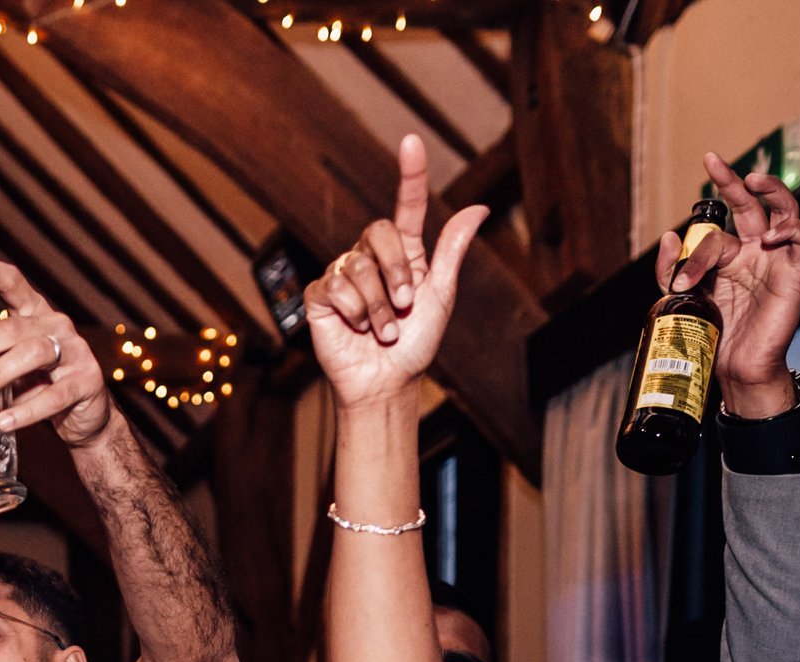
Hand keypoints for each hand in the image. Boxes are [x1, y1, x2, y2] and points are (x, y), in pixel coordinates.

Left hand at [0, 255, 113, 447]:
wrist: (84, 417)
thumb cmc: (37, 386)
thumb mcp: (1, 375)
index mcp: (33, 315)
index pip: (14, 284)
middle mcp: (55, 325)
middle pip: (11, 329)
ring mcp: (75, 351)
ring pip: (33, 354)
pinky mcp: (87, 381)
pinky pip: (55, 395)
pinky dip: (26, 409)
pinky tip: (4, 420)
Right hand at [304, 135, 489, 412]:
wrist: (385, 382)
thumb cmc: (414, 345)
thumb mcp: (440, 296)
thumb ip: (452, 250)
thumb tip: (480, 207)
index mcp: (403, 254)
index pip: (406, 206)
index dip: (410, 174)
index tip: (411, 141)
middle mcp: (371, 258)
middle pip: (379, 231)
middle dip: (397, 271)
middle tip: (405, 306)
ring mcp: (343, 274)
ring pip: (359, 267)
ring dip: (379, 306)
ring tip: (383, 330)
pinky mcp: (320, 295)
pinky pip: (335, 286)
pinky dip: (353, 312)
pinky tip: (356, 328)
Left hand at [660, 152, 799, 417]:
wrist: (734, 368)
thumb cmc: (713, 334)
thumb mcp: (682, 299)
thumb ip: (672, 269)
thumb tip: (670, 235)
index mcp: (728, 256)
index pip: (713, 234)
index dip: (694, 248)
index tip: (677, 268)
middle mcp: (754, 251)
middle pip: (751, 205)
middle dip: (733, 182)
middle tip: (713, 162)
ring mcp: (776, 259)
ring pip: (785, 210)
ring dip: (772, 191)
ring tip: (753, 180)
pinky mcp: (796, 273)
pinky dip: (792, 229)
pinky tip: (771, 234)